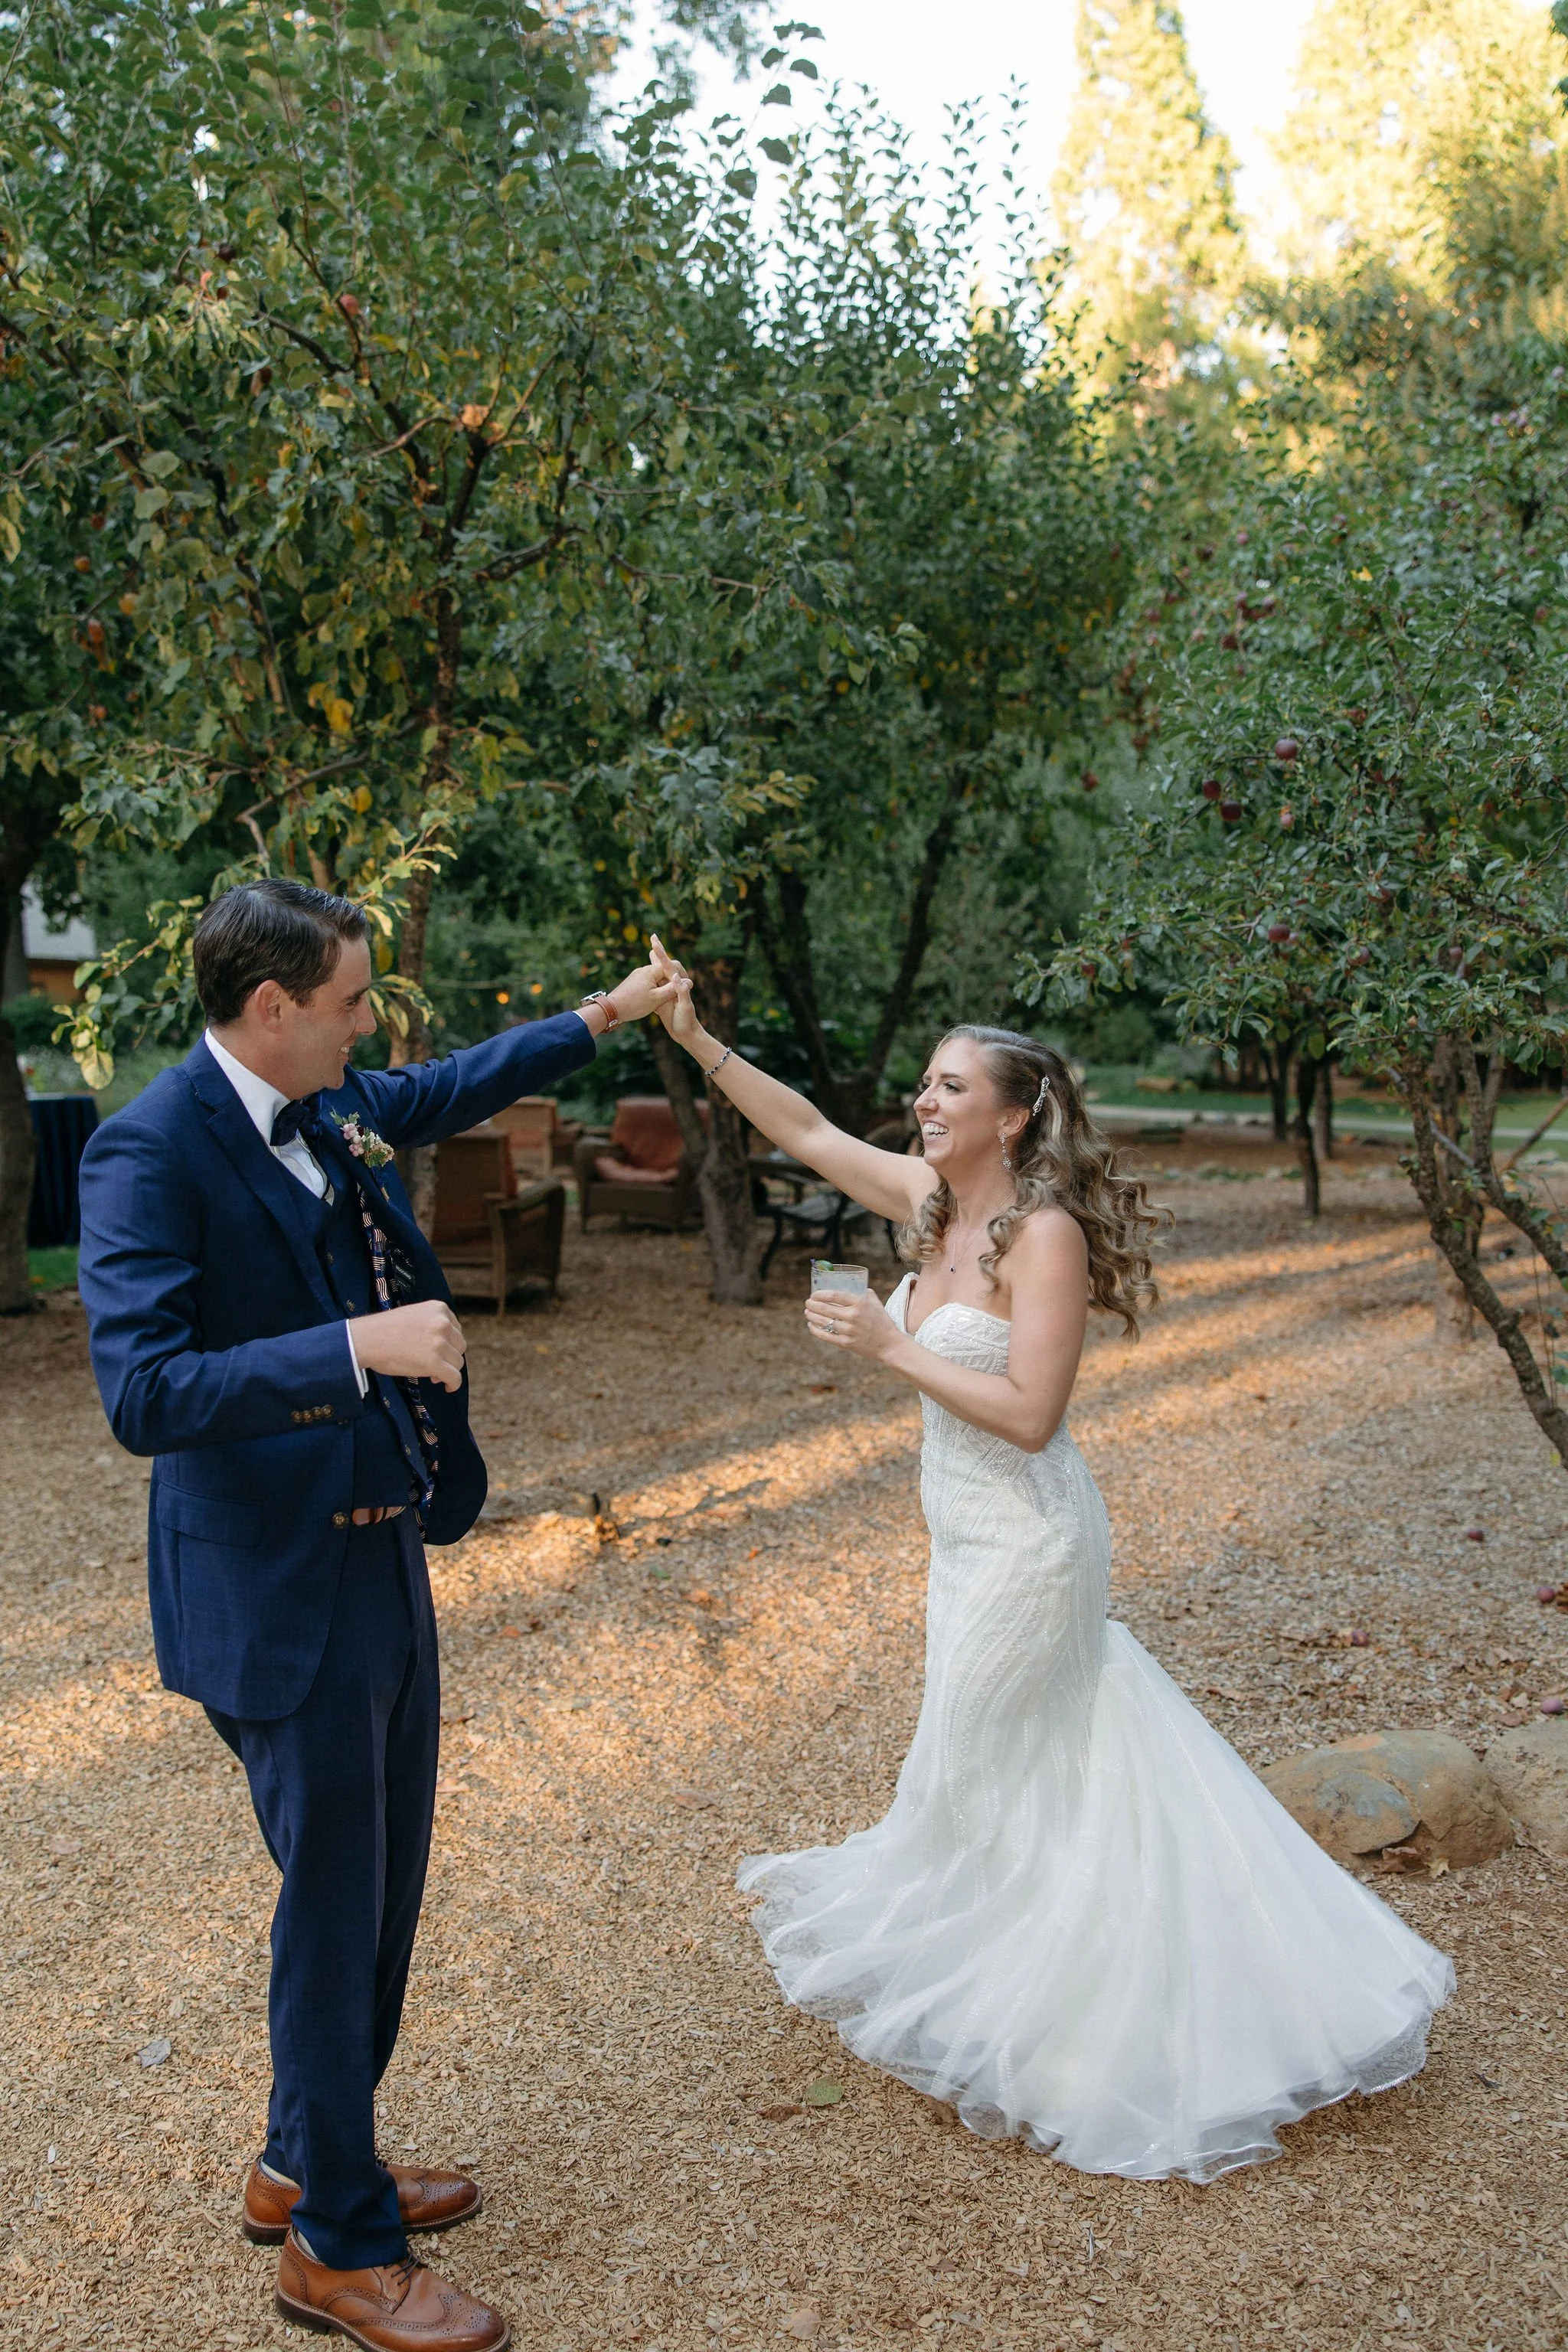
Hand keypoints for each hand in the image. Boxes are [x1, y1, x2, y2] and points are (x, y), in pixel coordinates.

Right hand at [348, 1301, 466, 1392]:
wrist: (366, 1339)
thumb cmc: (385, 1330)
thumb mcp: (415, 1316)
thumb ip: (433, 1325)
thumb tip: (448, 1349)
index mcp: (439, 1308)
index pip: (456, 1330)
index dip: (448, 1343)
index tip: (436, 1351)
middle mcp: (443, 1323)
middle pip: (459, 1346)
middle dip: (449, 1356)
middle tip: (432, 1363)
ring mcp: (439, 1343)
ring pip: (458, 1362)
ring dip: (447, 1369)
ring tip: (432, 1373)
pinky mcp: (434, 1362)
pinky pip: (454, 1377)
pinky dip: (453, 1384)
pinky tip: (447, 1387)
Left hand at [607, 953, 681, 1026]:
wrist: (611, 1009)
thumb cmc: (635, 1004)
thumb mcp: (657, 999)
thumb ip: (673, 989)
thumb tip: (688, 982)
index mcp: (651, 971)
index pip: (671, 966)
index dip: (681, 975)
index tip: (688, 984)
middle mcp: (644, 970)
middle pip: (663, 970)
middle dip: (672, 978)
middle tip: (681, 988)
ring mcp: (637, 975)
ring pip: (656, 977)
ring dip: (663, 984)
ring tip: (670, 995)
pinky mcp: (633, 982)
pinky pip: (648, 982)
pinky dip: (655, 987)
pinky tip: (656, 997)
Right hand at [648, 935, 704, 1052]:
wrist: (686, 1035)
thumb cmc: (687, 1022)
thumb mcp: (685, 1007)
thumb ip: (681, 992)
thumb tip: (676, 977)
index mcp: (677, 984)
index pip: (668, 965)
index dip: (661, 953)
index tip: (654, 941)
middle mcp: (673, 985)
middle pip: (663, 966)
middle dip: (658, 953)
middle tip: (654, 937)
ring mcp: (667, 992)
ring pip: (658, 975)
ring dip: (654, 964)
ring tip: (650, 951)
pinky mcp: (662, 1000)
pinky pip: (655, 987)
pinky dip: (652, 979)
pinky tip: (647, 977)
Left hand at [803, 1286, 899, 1363]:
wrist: (890, 1345)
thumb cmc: (883, 1322)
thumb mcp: (876, 1304)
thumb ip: (865, 1294)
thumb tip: (854, 1286)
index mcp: (860, 1304)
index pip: (835, 1296)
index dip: (821, 1294)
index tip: (814, 1294)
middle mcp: (853, 1316)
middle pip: (826, 1308)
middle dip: (813, 1304)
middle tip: (808, 1302)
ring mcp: (849, 1331)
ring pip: (824, 1322)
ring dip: (812, 1316)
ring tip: (807, 1312)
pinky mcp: (846, 1343)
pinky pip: (826, 1336)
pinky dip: (816, 1330)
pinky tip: (811, 1326)